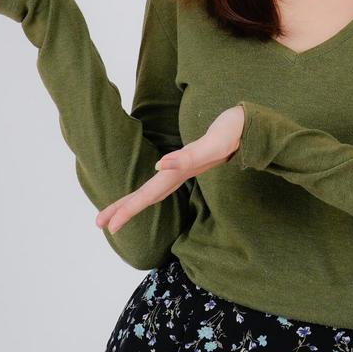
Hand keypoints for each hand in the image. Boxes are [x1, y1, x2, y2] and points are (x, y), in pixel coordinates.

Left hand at [96, 104, 245, 234]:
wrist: (253, 126)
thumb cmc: (235, 131)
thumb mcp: (214, 144)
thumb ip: (189, 156)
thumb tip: (158, 166)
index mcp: (182, 171)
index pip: (149, 194)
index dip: (128, 208)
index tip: (110, 225)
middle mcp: (181, 171)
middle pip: (148, 195)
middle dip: (124, 209)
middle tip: (99, 224)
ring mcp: (186, 167)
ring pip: (155, 189)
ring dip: (134, 201)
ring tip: (115, 212)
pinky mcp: (190, 159)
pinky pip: (165, 178)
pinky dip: (151, 187)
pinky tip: (148, 187)